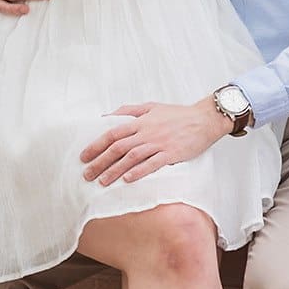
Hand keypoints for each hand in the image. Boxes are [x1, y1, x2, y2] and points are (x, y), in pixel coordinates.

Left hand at [80, 96, 228, 183]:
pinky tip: (127, 180)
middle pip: (118, 147)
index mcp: (141, 121)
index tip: (84, 156)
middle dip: (100, 161)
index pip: (112, 133)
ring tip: (102, 182)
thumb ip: (129, 111)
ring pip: (131, 157)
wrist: (204, 119)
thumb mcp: (151, 106)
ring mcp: (159, 143)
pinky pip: (152, 164)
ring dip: (115, 170)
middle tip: (87, 174)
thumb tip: (107, 117)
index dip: (96, 145)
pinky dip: (139, 172)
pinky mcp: (171, 153)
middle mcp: (147, 132)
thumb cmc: (178, 114)